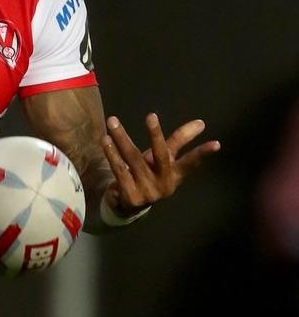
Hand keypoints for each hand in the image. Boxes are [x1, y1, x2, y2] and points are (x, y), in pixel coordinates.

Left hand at [101, 113, 220, 213]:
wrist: (129, 205)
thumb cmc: (149, 174)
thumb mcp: (164, 160)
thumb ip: (180, 141)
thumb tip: (200, 123)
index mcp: (174, 174)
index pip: (190, 162)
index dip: (202, 153)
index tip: (216, 143)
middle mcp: (163, 183)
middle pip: (161, 156)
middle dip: (156, 135)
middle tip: (152, 116)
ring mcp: (146, 191)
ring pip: (133, 159)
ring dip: (122, 138)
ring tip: (113, 122)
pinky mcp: (129, 195)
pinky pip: (119, 170)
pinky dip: (111, 154)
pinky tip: (105, 140)